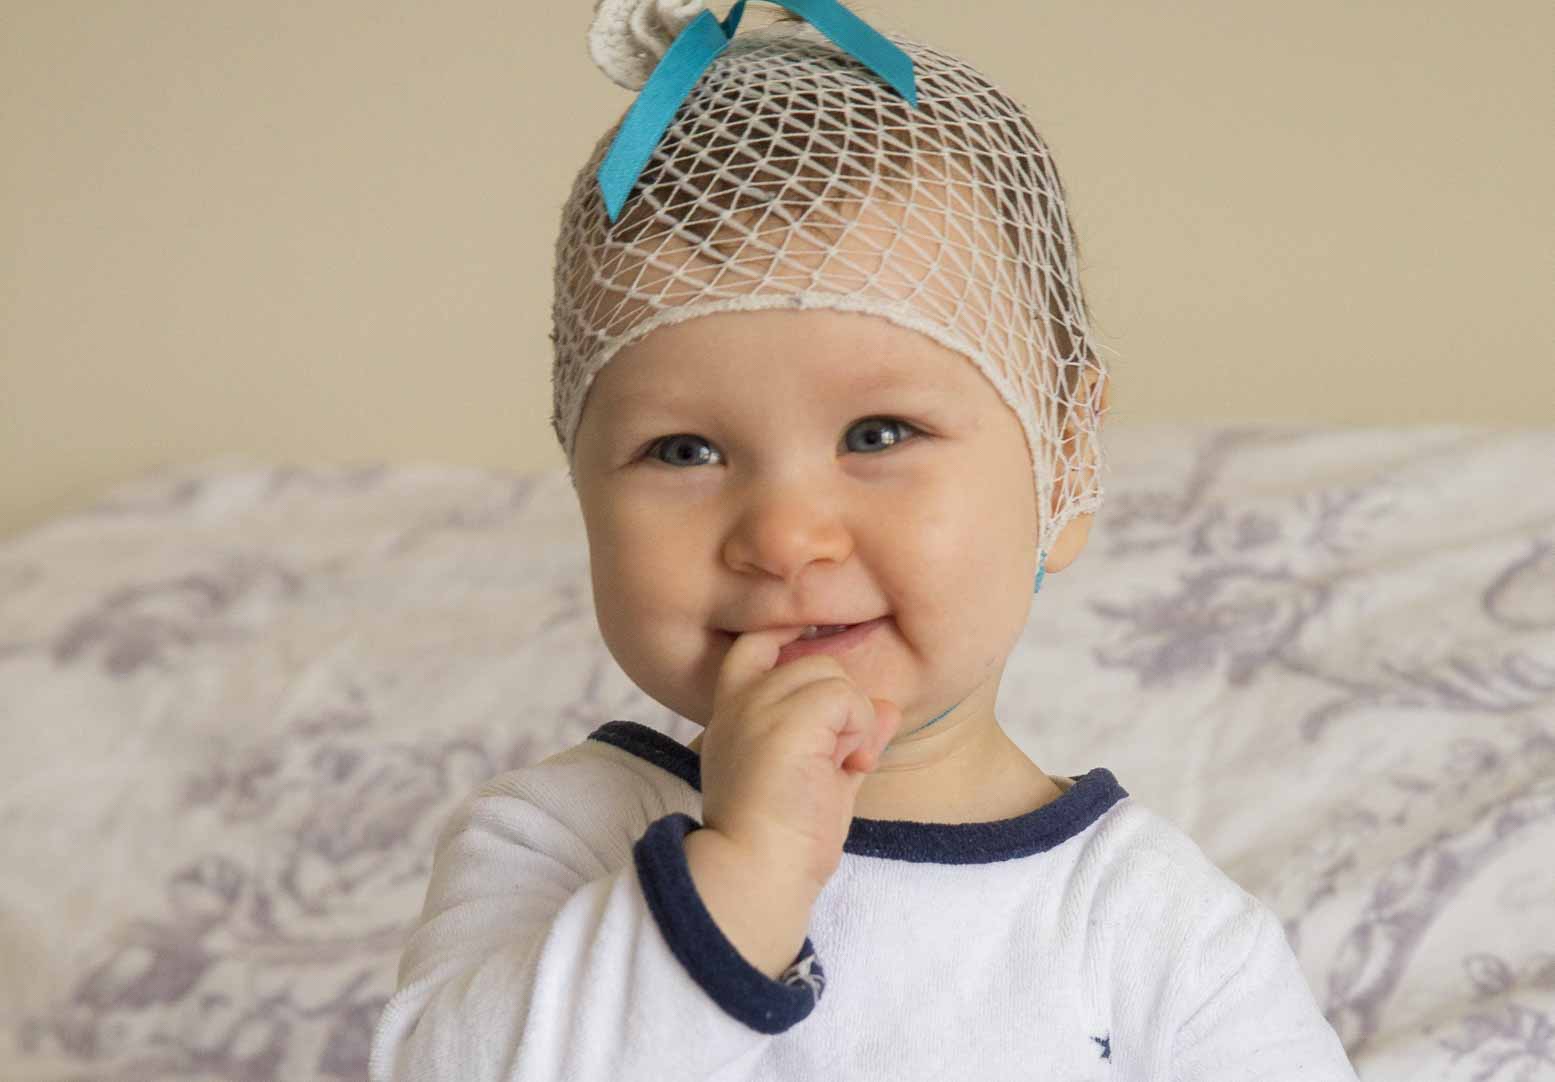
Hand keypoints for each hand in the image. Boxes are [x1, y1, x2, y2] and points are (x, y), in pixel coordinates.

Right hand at [697, 627, 902, 895]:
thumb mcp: (821, 778)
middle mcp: (738, 702)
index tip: (829, 690)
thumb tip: (887, 707)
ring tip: (841, 766)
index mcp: (733, 716)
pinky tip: (851, 767)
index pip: (757, 644)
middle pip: (814, 662)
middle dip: (841, 705)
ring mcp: (758, 706)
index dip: (794, 644)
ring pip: (833, 675)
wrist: (759, 874)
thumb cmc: (784, 841)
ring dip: (853, 720)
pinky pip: (846, 697)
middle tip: (841, 760)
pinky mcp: (786, 720)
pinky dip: (860, 730)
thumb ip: (847, 737)